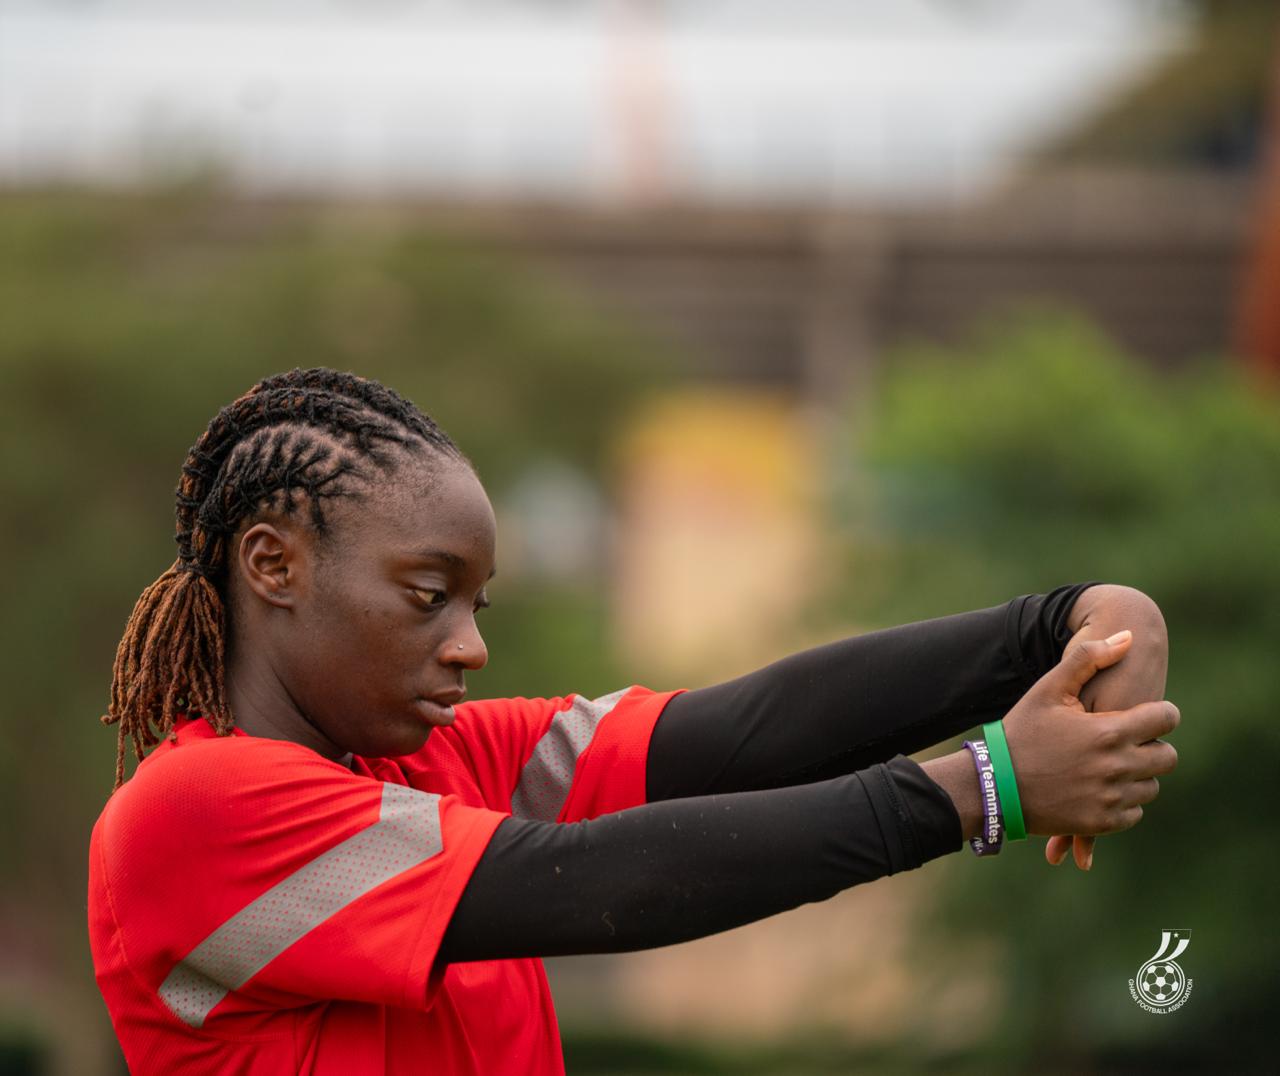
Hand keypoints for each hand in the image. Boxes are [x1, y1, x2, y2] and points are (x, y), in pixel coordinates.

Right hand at [1047, 587, 1169, 868]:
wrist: (994, 785)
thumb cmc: (1021, 732)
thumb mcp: (1048, 689)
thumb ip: (1087, 659)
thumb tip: (1127, 637)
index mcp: (1108, 732)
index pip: (1166, 719)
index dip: (1160, 714)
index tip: (1146, 715)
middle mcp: (1116, 767)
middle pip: (1168, 757)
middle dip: (1151, 747)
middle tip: (1126, 742)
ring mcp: (1110, 798)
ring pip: (1151, 786)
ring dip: (1137, 775)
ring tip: (1107, 765)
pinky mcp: (1101, 823)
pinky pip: (1134, 812)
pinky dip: (1123, 801)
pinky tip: (1099, 787)